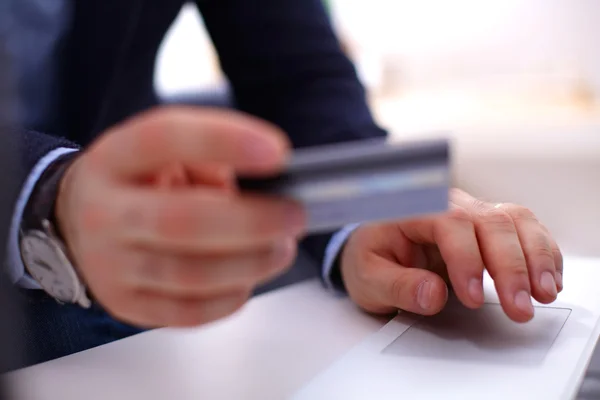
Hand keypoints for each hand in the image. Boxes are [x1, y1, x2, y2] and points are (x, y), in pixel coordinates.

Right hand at [56, 107, 305, 327]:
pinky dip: (229, 299)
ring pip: (190, 274)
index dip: (225, 142)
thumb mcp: (162, 152)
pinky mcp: (125, 303)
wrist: (74, 222)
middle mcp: (105, 211)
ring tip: (282, 248)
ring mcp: (110, 264)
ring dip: (250, 263)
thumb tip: (265, 189)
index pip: (165, 139)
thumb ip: (207, 158)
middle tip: (295, 216)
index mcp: (116, 158)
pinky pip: (186, 313)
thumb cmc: (137, 181)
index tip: (279, 153)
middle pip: (183, 221)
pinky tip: (249, 279)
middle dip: (253, 222)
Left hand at [340, 189, 562, 322]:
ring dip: (536, 257)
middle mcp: (449, 204)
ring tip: (544, 294)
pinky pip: (525, 229)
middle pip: (490, 221)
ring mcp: (472, 212)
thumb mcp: (367, 277)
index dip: (467, 259)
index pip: (450, 224)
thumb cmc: (369, 257)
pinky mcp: (489, 228)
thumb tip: (434, 295)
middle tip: (519, 307)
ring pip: (515, 220)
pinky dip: (542, 253)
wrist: (374, 245)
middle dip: (511, 266)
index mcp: (415, 209)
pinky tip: (548, 279)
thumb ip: (397, 286)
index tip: (473, 296)